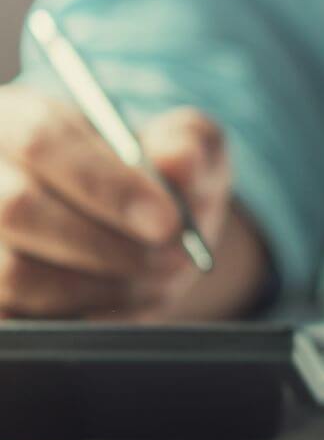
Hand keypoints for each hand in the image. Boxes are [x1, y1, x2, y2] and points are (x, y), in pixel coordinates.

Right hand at [0, 87, 231, 317]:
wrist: (154, 239)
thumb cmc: (164, 181)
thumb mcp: (190, 150)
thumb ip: (190, 144)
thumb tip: (179, 160)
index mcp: (19, 119)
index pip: (43, 141)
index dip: (107, 185)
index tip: (166, 222)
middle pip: (17, 209)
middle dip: (108, 244)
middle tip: (175, 258)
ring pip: (18, 274)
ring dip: (105, 286)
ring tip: (162, 276)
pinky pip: (24, 320)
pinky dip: (87, 319)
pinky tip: (129, 301)